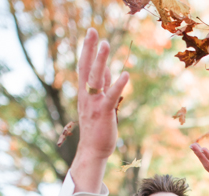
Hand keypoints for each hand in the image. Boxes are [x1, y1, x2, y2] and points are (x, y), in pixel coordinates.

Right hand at [69, 29, 130, 192]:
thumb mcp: (99, 104)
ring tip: (105, 43)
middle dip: (89, 49)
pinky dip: (117, 85)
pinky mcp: (103, 113)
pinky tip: (125, 74)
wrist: (92, 150)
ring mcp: (94, 104)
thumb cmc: (97, 129)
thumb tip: (108, 71)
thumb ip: (102, 88)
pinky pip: (110, 96)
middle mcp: (86, 96)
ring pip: (96, 78)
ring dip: (100, 60)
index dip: (87, 50)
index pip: (83, 67)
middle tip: (93, 31)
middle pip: (86, 68)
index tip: (90, 34)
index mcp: (84, 94)